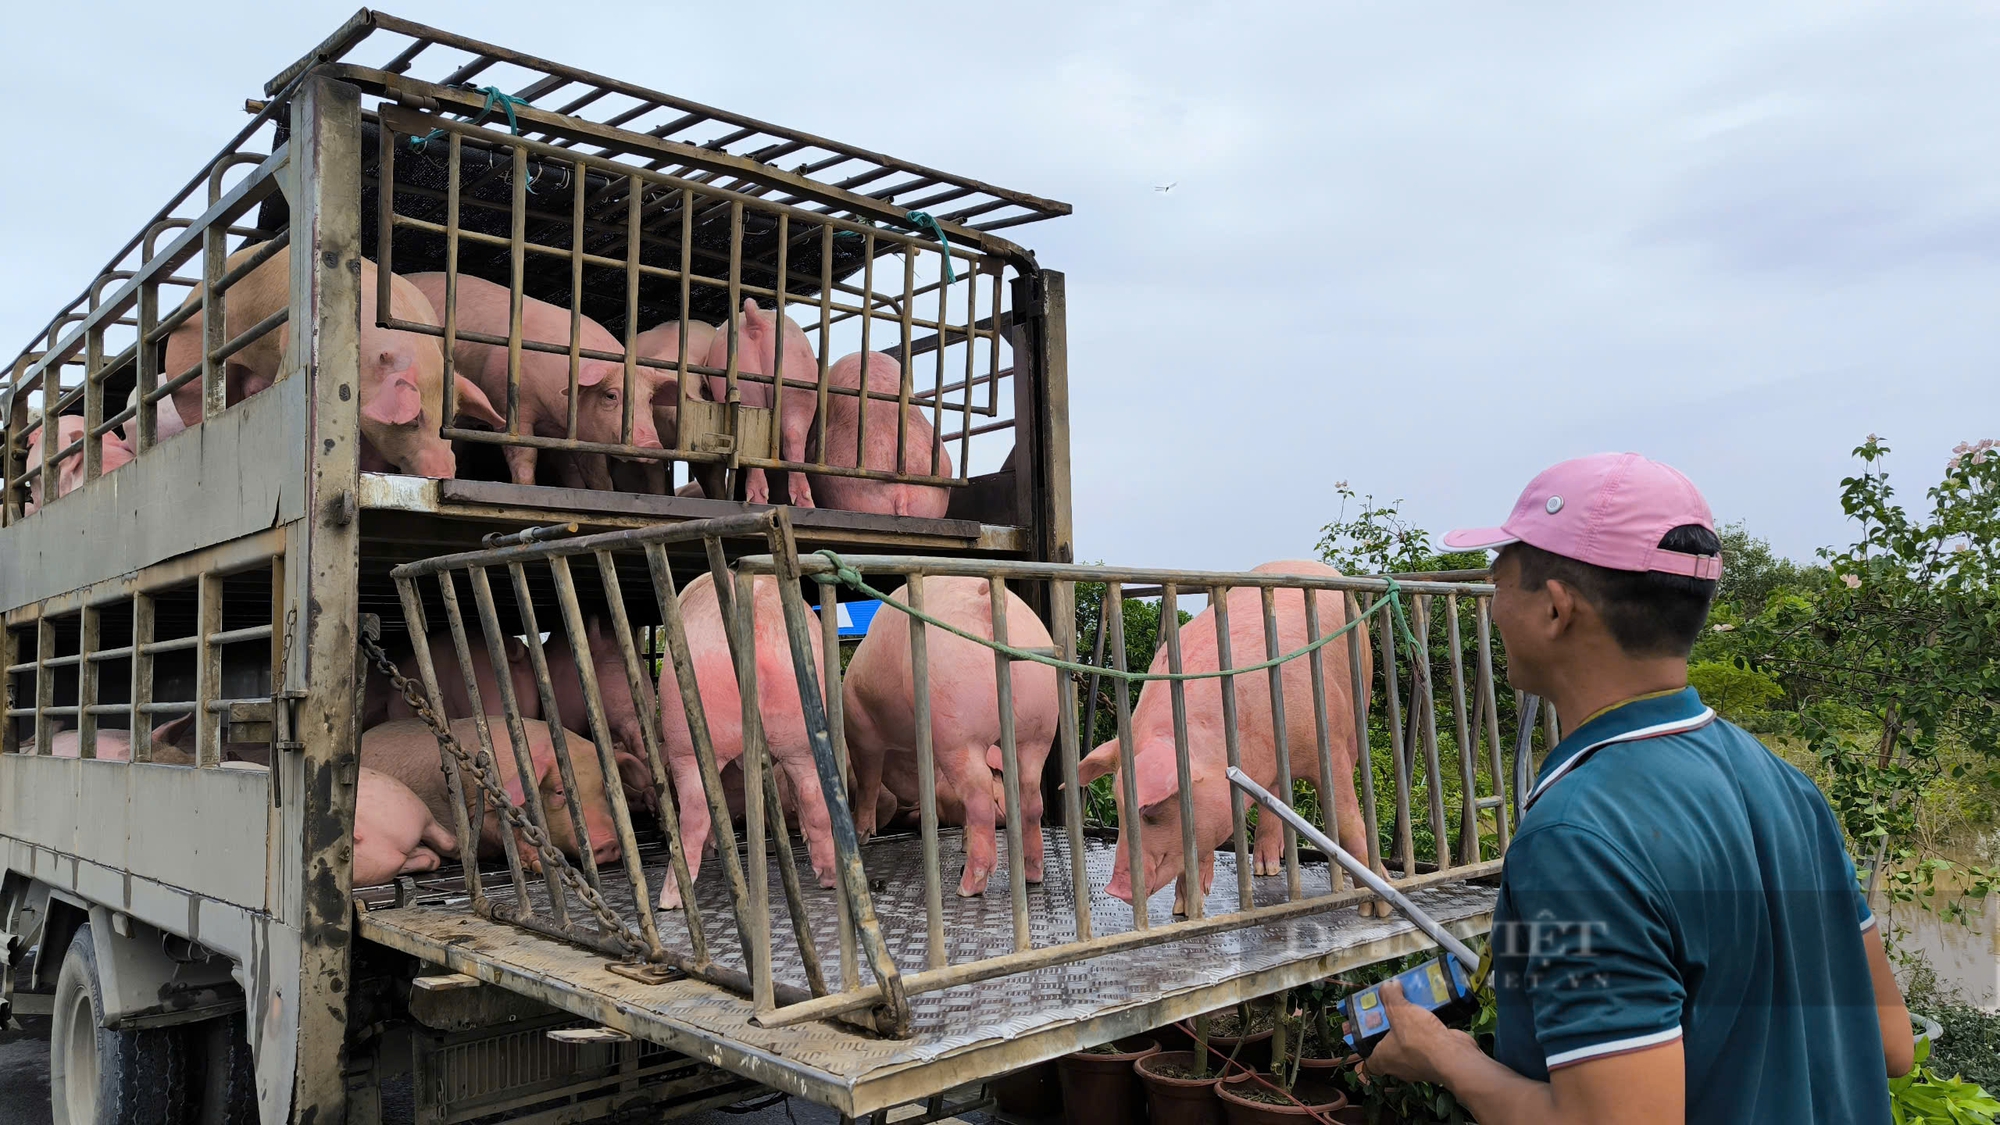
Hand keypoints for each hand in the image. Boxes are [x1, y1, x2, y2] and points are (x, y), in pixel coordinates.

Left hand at [1359, 981, 1476, 1086]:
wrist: (1454, 1056)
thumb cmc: (1419, 1038)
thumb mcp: (1398, 1010)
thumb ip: (1390, 996)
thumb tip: (1388, 985)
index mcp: (1383, 1059)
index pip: (1369, 1060)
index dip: (1367, 1046)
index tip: (1368, 1029)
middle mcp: (1398, 1066)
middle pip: (1389, 1046)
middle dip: (1390, 1028)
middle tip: (1391, 1009)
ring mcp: (1418, 1065)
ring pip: (1409, 1043)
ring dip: (1410, 1027)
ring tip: (1410, 1007)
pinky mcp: (1435, 1060)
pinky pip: (1427, 1044)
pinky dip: (1427, 1031)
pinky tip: (1428, 1013)